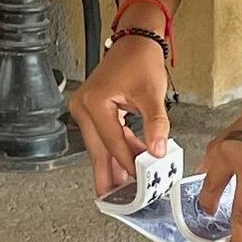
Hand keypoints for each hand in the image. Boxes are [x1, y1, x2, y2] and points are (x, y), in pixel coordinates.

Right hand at [70, 34, 171, 196]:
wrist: (136, 40)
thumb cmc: (140, 59)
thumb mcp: (152, 93)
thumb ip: (156, 124)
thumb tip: (157, 150)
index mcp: (94, 103)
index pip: (112, 143)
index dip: (127, 164)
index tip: (139, 181)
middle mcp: (84, 107)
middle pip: (98, 150)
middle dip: (109, 175)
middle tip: (114, 200)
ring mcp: (85, 109)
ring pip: (100, 145)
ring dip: (114, 163)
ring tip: (124, 187)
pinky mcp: (92, 110)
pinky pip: (104, 136)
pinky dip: (117, 149)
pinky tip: (130, 161)